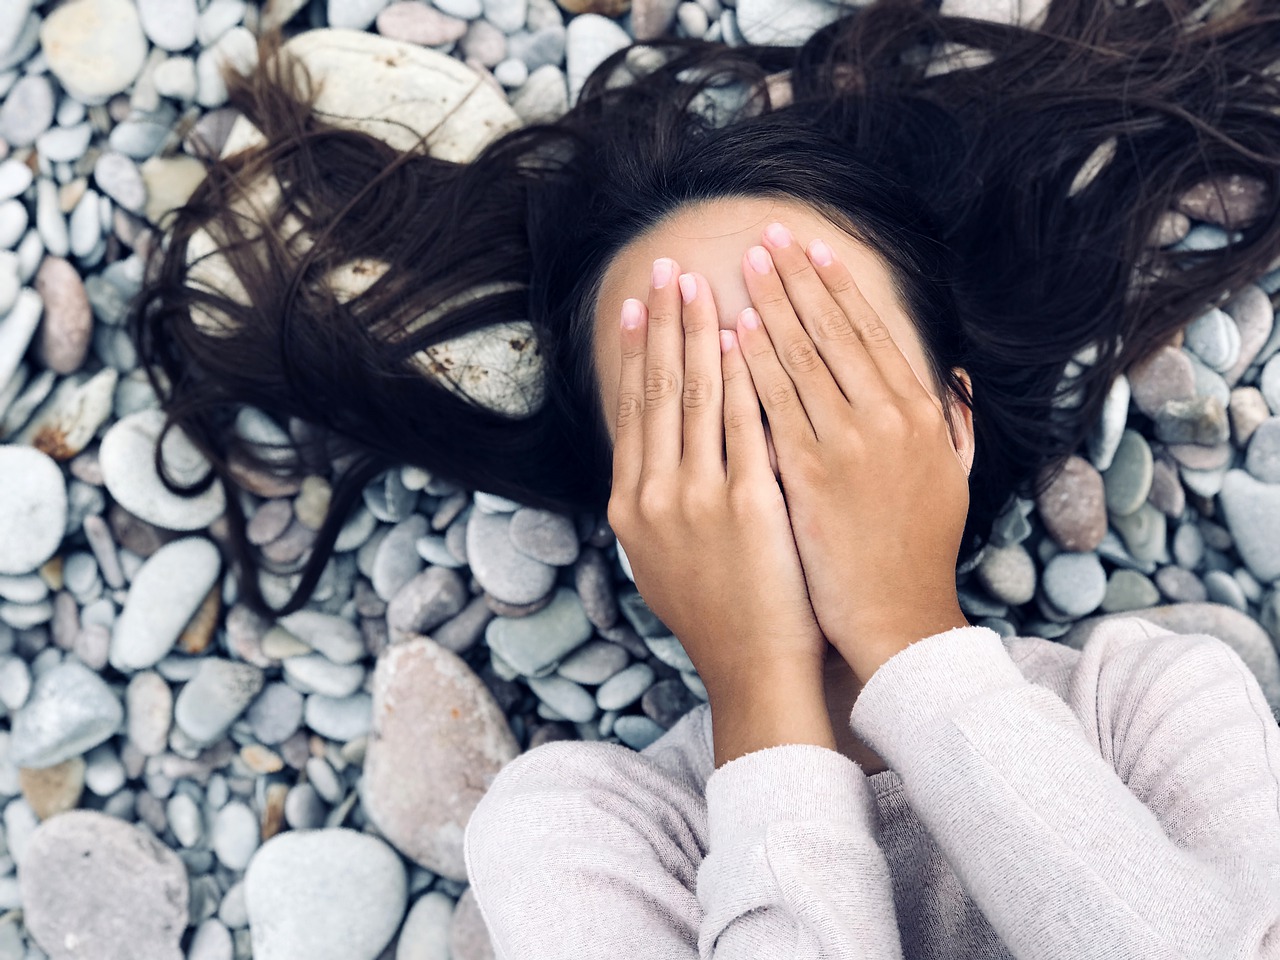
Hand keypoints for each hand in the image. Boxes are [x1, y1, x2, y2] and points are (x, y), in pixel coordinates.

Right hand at [606, 257, 834, 762]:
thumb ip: (656, 502)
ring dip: (701, 334)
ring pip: (697, 397)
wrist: (752, 670)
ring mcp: (698, 499)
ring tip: (704, 284)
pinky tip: (747, 338)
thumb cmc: (717, 616)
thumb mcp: (663, 559)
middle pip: (658, 391)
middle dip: (665, 323)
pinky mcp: (746, 505)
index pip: (633, 409)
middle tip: (668, 268)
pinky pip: (744, 425)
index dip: (638, 351)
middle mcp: (654, 495)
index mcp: (631, 505)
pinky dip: (744, 378)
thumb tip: (656, 454)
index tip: (641, 304)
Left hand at [735, 223, 971, 683]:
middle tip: (768, 235)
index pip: (873, 334)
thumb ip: (954, 427)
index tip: (815, 251)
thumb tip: (954, 383)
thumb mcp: (953, 482)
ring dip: (771, 305)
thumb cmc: (920, 554)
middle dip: (798, 279)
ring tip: (745, 266)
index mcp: (922, 415)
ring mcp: (849, 444)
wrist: (901, 618)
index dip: (840, 288)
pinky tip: (733, 332)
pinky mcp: (811, 474)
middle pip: (834, 332)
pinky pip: (775, 406)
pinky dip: (754, 365)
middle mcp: (889, 418)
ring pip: (802, 358)